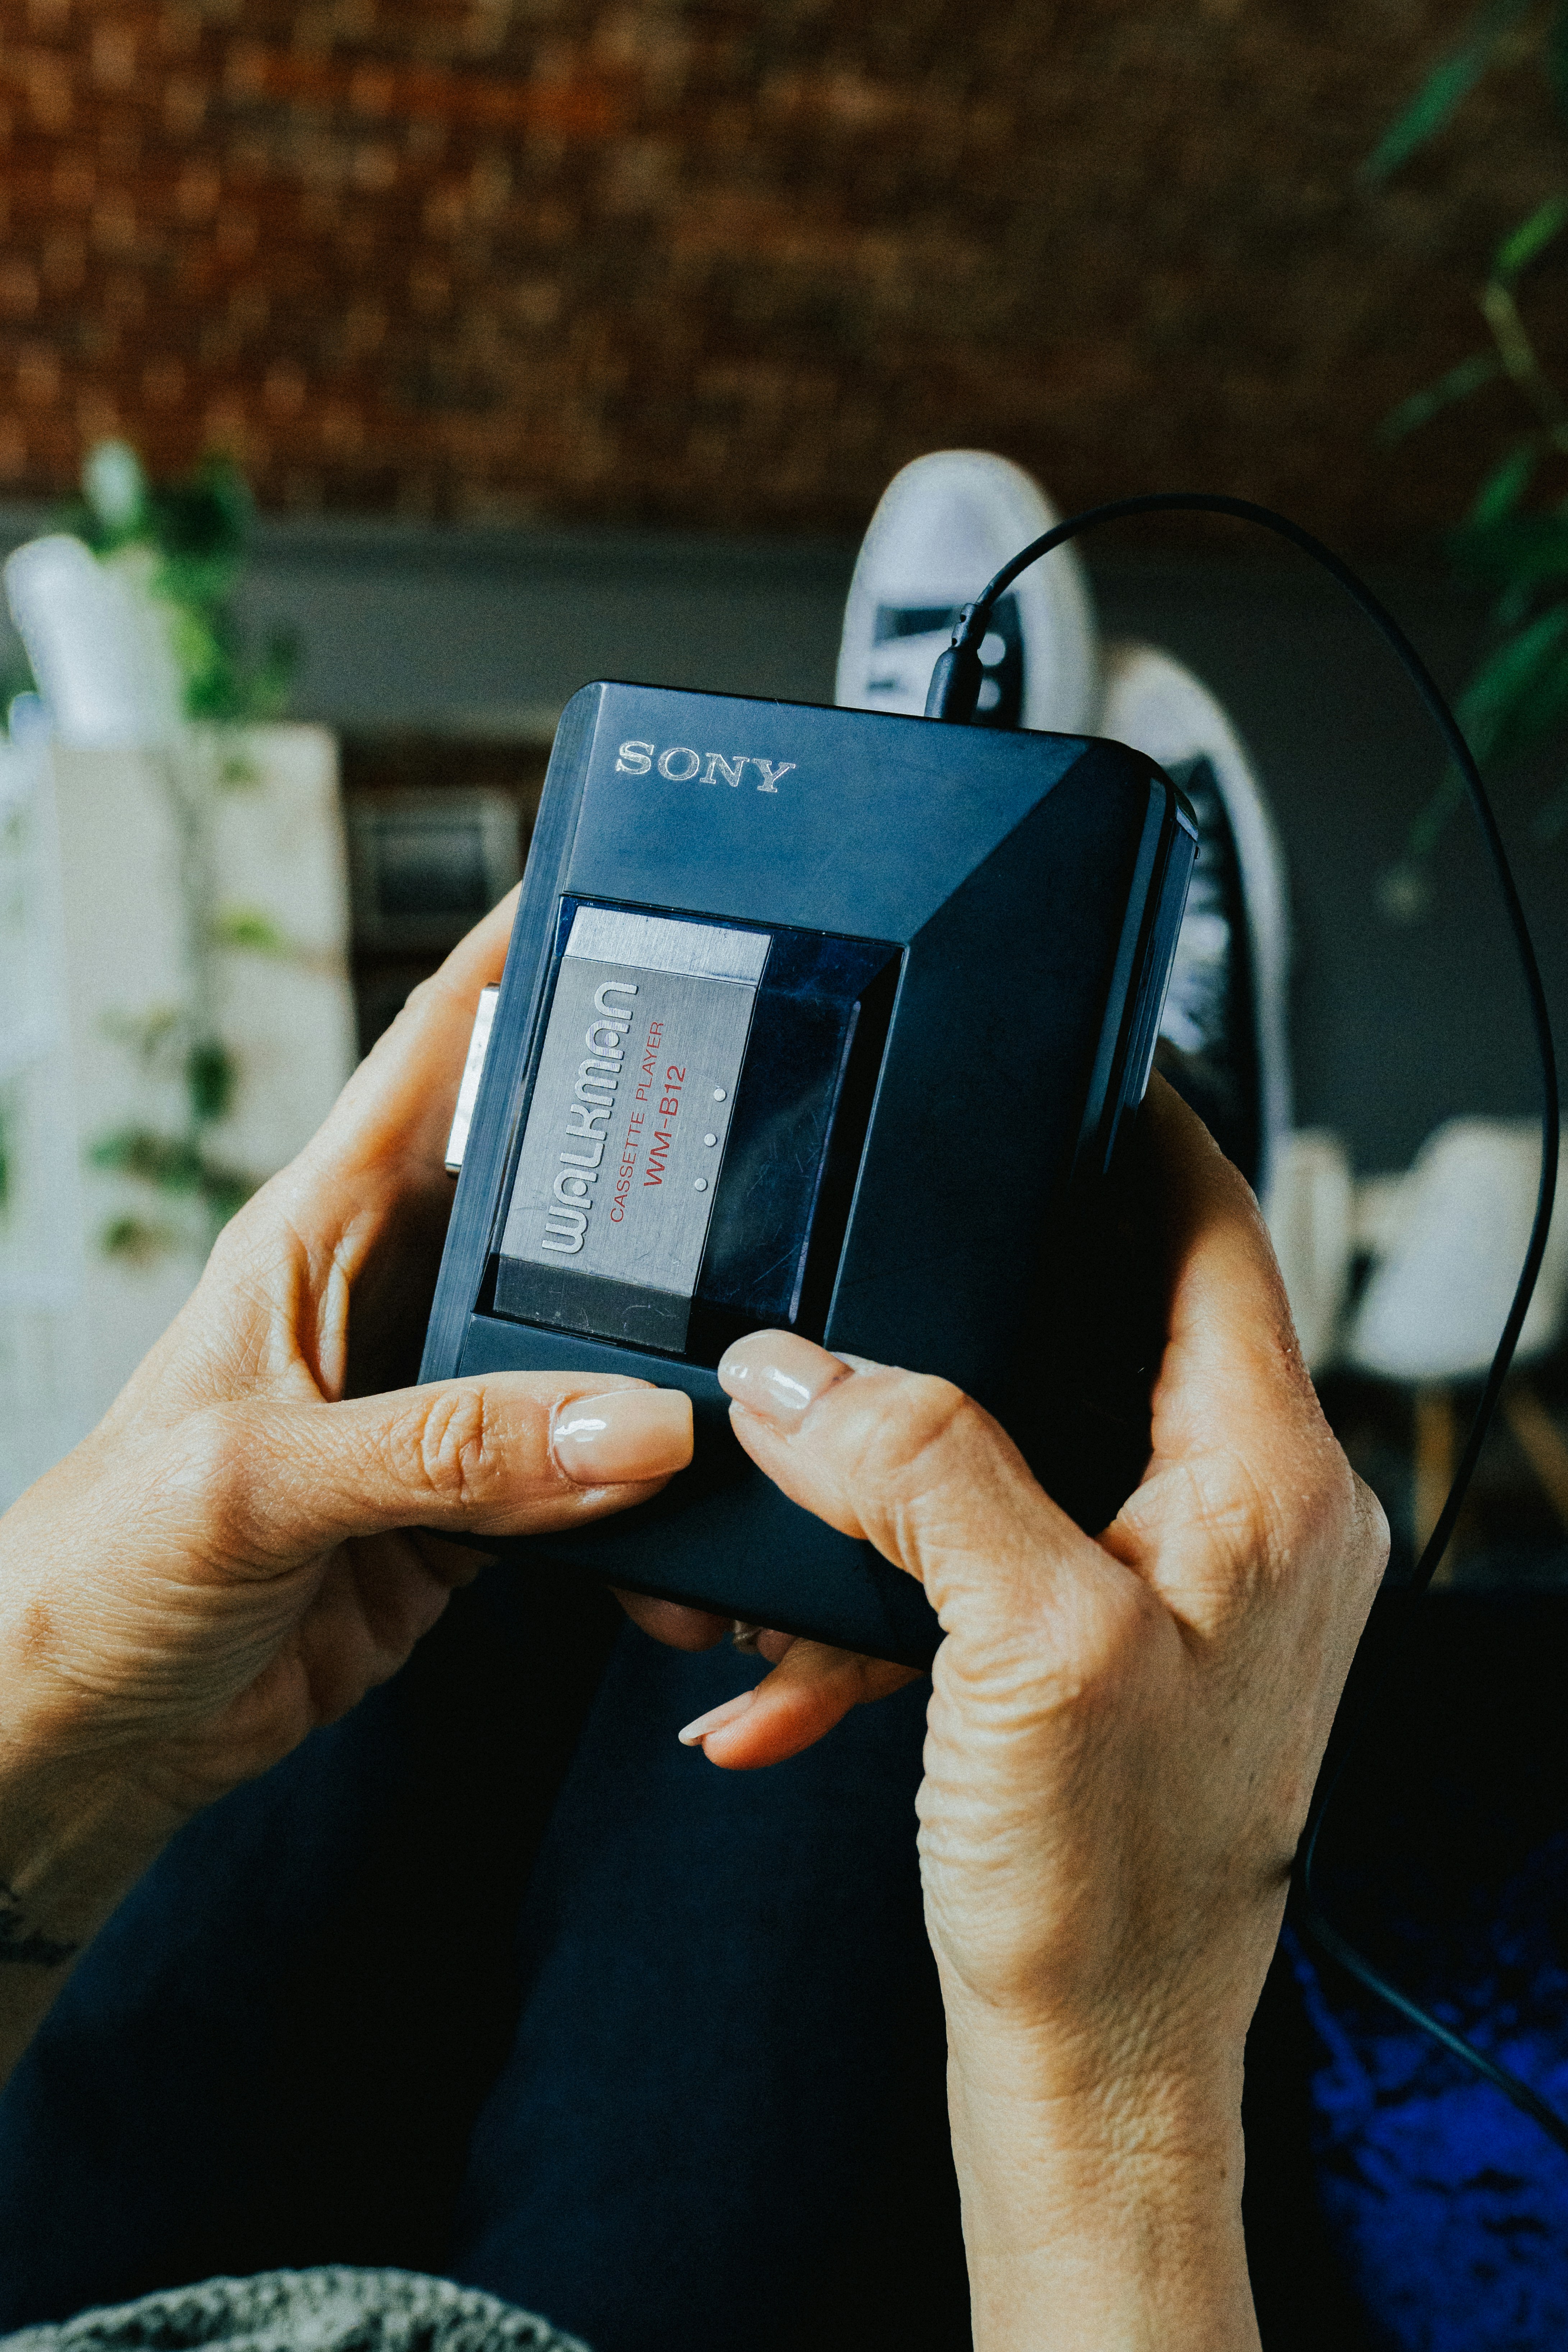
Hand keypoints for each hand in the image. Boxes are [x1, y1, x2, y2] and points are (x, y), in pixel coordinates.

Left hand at [0, 893, 691, 1999]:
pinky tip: (698, 1519)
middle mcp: (391, 1296)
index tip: (630, 892)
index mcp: (319, 1229)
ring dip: (672, 1363)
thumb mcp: (259, 1484)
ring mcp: (440, 1403)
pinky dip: (651, 1504)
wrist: (80, 1733)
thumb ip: (452, 1451)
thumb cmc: (96, 1570)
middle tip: (783, 1149)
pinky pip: (591, 1478)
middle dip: (659, 1172)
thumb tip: (638, 1426)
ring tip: (767, 1365)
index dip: (525, 957)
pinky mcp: (471, 1508)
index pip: (438, 1050)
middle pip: (554, 1194)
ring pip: (594, 1343)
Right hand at [647, 1080, 1387, 2346]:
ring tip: (791, 1501)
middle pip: (1114, 1319)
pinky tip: (799, 1655)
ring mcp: (1186, 1578)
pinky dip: (900, 1587)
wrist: (1100, 2066)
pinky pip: (997, 1557)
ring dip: (903, 1473)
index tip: (1063, 1055)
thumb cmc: (1107, 1887)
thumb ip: (913, 1467)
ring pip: (1031, 1442)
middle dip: (979, 1293)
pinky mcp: (1116, 1643)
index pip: (1216, 1227)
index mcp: (1266, 1479)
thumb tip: (794, 1367)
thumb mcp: (1015, 1645)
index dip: (1140, 1121)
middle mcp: (1249, 1514)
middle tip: (879, 1239)